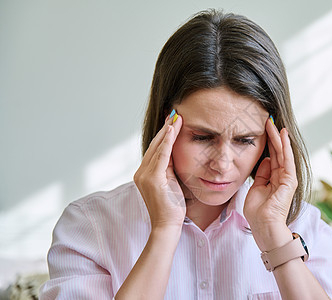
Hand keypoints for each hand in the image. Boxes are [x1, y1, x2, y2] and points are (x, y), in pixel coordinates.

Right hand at [134, 112, 184, 229]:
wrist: (167, 225)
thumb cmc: (171, 207)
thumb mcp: (170, 182)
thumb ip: (169, 168)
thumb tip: (173, 152)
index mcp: (144, 173)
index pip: (155, 149)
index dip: (164, 135)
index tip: (172, 122)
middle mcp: (141, 172)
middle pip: (155, 145)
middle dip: (166, 129)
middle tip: (175, 114)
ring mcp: (145, 175)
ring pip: (158, 147)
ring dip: (168, 131)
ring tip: (177, 118)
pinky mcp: (152, 179)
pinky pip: (161, 156)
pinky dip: (167, 142)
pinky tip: (172, 130)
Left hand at [243, 118, 297, 233]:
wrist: (264, 227)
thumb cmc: (258, 213)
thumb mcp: (256, 188)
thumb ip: (261, 174)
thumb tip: (265, 160)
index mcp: (273, 179)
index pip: (271, 157)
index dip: (267, 143)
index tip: (262, 130)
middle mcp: (282, 177)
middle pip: (277, 152)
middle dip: (272, 136)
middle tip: (267, 121)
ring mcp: (287, 178)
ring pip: (282, 153)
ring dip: (278, 137)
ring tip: (272, 123)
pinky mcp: (289, 180)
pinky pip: (287, 159)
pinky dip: (285, 146)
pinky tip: (282, 134)